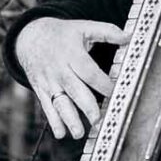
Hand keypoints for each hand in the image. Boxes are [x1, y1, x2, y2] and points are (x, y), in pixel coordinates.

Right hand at [16, 16, 129, 138]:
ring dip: (69, 119)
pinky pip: (47, 107)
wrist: (30, 37)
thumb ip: (107, 32)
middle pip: (74, 90)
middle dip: (86, 106)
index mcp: (71, 53)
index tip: (115, 93)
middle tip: (97, 119)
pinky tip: (61, 133)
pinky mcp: (42, 90)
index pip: (89, 72)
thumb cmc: (62, 34)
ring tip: (78, 133)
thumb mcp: (83, 27)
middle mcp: (59, 69)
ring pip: (59, 102)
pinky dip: (54, 121)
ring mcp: (49, 81)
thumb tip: (129, 37)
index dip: (103, 84)